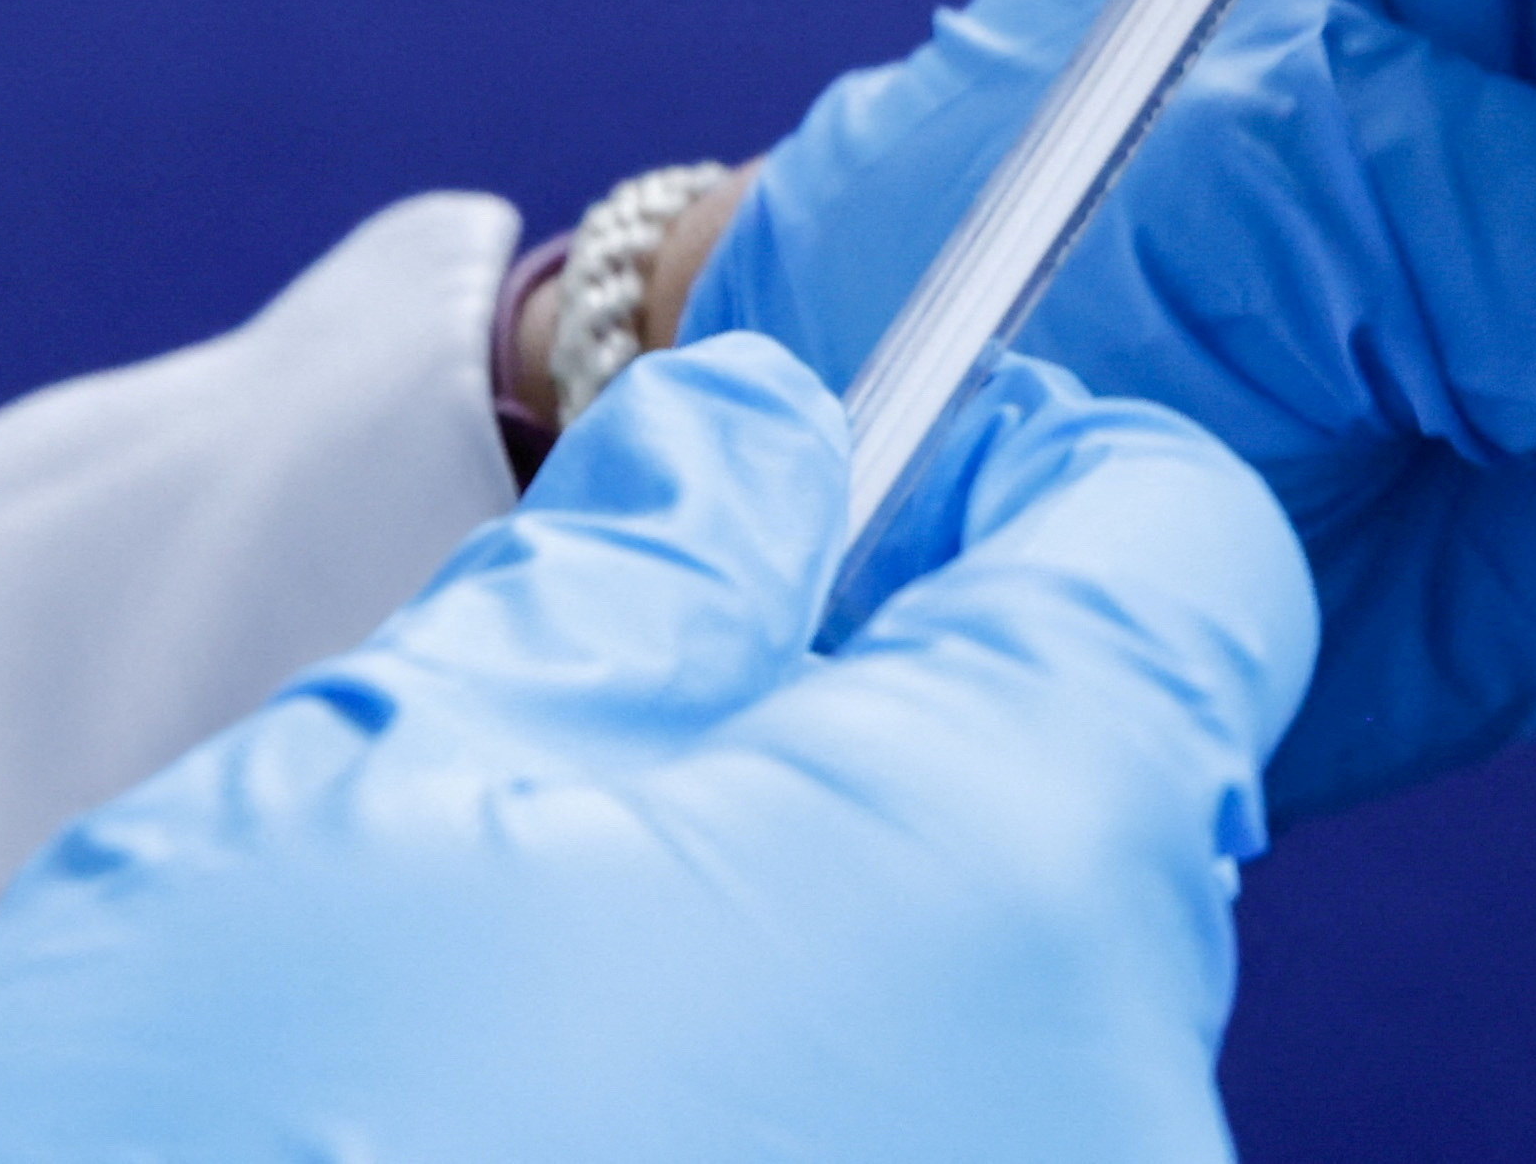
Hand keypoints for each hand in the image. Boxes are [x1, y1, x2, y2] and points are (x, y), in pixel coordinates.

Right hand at [0, 334, 1316, 1163]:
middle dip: (866, 717)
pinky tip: (572, 1141)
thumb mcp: (370, 794)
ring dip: (817, 936)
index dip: (994, 467)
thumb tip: (758, 441)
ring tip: (528, 1008)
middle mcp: (1119, 1083)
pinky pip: (954, 1141)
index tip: (833, 484)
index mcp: (1012, 861)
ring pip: (1002, 987)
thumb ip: (630, 579)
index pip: (1165, 546)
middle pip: (1078, 775)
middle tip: (597, 752)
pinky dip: (809, 1107)